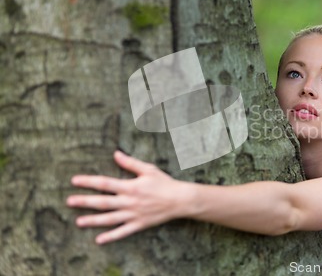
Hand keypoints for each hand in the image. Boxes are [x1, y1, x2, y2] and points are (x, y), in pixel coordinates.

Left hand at [66, 151, 187, 244]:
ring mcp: (133, 214)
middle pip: (103, 202)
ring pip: (109, 218)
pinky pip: (122, 232)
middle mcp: (129, 201)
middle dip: (85, 202)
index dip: (89, 182)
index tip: (74, 181)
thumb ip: (130, 163)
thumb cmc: (164, 183)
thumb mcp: (148, 169)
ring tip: (78, 222)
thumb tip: (116, 154)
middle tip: (69, 201)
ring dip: (93, 220)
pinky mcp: (139, 224)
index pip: (105, 183)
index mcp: (130, 186)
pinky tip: (99, 239)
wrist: (179, 200)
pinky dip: (111, 236)